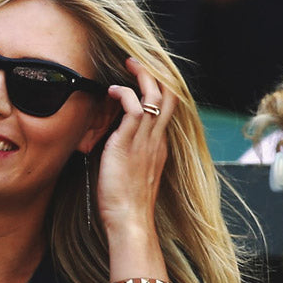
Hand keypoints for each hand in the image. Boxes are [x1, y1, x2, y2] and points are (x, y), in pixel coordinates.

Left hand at [96, 58, 175, 238]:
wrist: (130, 221)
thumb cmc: (125, 205)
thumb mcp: (131, 174)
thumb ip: (128, 155)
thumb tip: (115, 144)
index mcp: (159, 146)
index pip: (166, 109)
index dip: (158, 89)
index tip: (144, 76)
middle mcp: (156, 140)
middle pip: (169, 96)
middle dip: (157, 73)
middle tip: (140, 60)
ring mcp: (145, 140)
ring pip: (155, 96)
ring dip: (143, 75)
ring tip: (129, 63)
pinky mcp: (129, 143)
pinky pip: (134, 107)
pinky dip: (125, 93)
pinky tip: (113, 91)